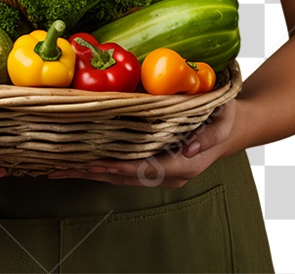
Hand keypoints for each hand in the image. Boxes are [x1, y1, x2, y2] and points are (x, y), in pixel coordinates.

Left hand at [45, 100, 238, 187]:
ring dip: (92, 171)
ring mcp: (161, 172)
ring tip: (62, 166)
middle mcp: (168, 174)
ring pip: (121, 176)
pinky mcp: (155, 165)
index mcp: (183, 165)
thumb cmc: (226, 117)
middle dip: (92, 172)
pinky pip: (125, 168)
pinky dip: (103, 166)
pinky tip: (84, 161)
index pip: (141, 168)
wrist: (234, 127)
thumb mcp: (223, 120)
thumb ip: (209, 136)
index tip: (91, 164)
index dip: (115, 167)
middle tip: (60, 167)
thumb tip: (189, 150)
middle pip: (123, 176)